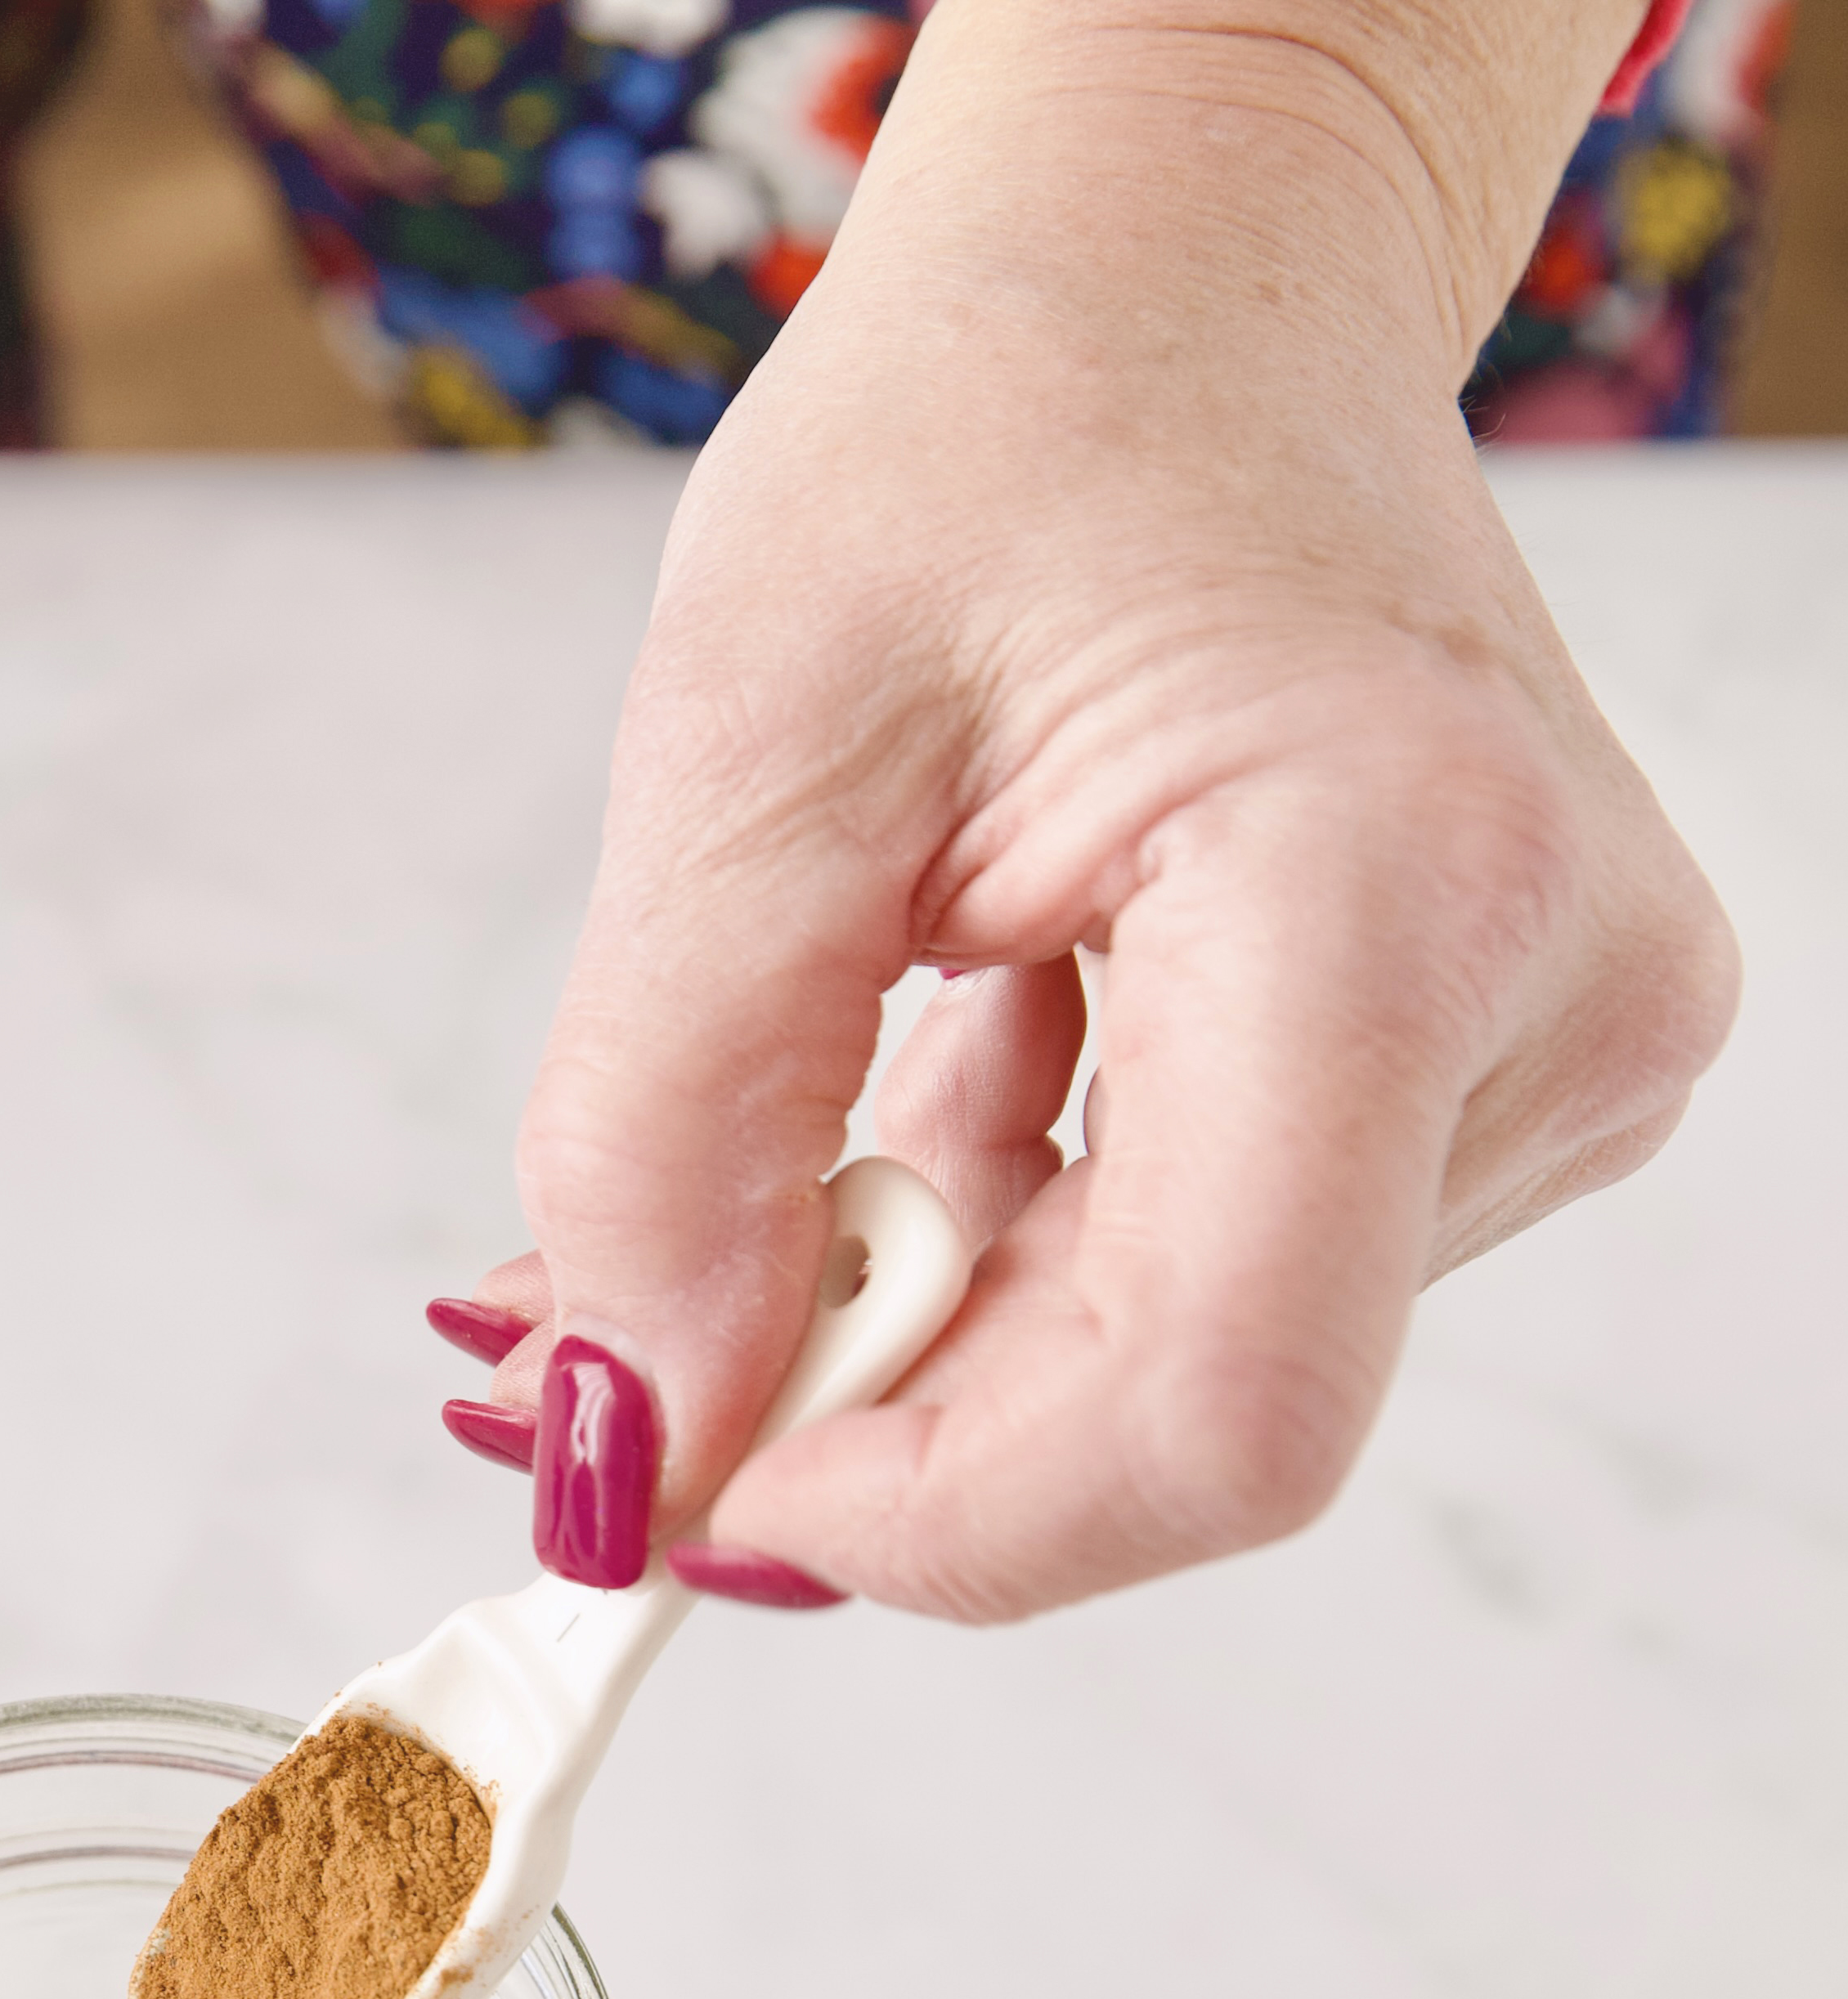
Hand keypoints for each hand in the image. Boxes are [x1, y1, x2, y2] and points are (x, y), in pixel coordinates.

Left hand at [449, 0, 1738, 1620]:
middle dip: (885, 1428)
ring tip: (778, 1175)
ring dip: (933, 1341)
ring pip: (1188, 1377)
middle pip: (1187, 1419)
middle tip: (639, 1345)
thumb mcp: (753, 752)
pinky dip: (1014, 1273)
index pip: (1210, 1409)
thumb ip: (671, 1133)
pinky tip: (912, 1140)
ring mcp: (1552, 1061)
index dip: (932, 1520)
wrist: (1189, 293)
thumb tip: (631, 1446)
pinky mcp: (1503, 1086)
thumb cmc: (1000, 424)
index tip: (701, 1489)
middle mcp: (1545, 1004)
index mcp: (1391, 887)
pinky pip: (1222, 1291)